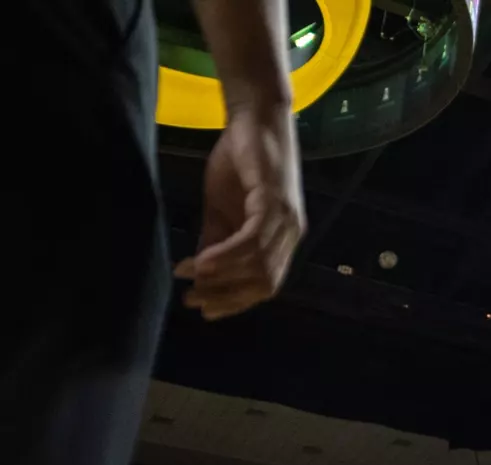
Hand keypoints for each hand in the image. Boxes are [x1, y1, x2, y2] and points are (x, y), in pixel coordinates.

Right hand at [176, 103, 304, 319]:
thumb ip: (216, 241)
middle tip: (192, 300)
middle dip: (227, 297)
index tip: (203, 309)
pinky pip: (252, 239)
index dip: (235, 302)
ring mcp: (286, 220)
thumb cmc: (240, 161)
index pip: (264, 285)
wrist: (253, 118)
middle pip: (264, 283)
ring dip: (222, 278)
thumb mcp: (222, 209)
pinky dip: (227, 256)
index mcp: (281, 240)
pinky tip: (202, 262)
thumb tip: (200, 273)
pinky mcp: (275, 201)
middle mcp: (289, 235)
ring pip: (259, 266)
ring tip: (190, 280)